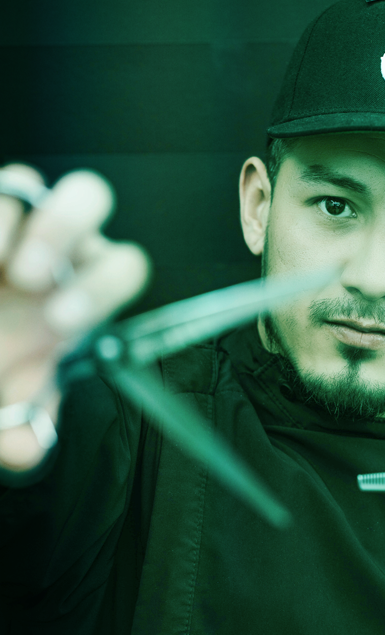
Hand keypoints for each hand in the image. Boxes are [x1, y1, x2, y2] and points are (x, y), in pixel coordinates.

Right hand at [0, 164, 150, 471]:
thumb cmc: (0, 376)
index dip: (100, 289)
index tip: (60, 323)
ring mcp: (11, 223)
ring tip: (5, 270)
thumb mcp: (11, 413)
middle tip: (31, 278)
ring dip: (17, 222)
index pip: (123, 266)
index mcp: (84, 290)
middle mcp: (56, 249)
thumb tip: (28, 449)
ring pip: (32, 184)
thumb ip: (25, 433)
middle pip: (88, 197)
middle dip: (62, 231)